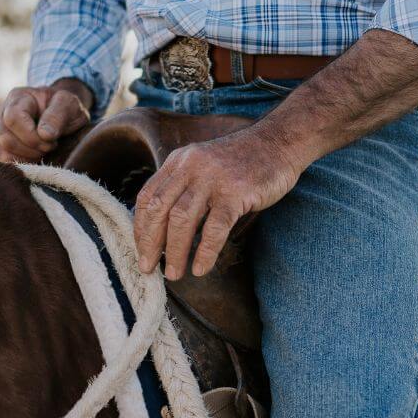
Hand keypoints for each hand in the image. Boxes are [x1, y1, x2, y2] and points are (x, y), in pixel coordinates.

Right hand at [0, 78, 93, 163]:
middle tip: (48, 147)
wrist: (61, 116)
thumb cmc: (65, 109)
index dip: (31, 136)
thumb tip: (44, 134)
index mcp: (18, 97)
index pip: (13, 118)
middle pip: (5, 138)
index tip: (50, 140)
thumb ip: (57, 116)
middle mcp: (1, 111)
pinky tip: (34, 158)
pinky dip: (20, 164)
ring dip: (26, 158)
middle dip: (30, 149)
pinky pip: (2, 161)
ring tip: (42, 151)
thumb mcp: (69, 105)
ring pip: (2, 152)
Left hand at [134, 126, 301, 279]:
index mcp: (178, 161)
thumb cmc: (240, 162)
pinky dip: (205, 252)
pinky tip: (200, 268)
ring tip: (173, 274)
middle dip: (150, 243)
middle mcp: (190, 167)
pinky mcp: (236, 192)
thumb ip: (182, 186)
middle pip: (159, 209)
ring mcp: (212, 179)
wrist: (278, 143)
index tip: (141, 250)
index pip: (147, 197)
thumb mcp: (202, 164)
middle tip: (147, 268)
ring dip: (174, 252)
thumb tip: (162, 226)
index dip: (140, 228)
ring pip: (182, 220)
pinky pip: (214, 228)